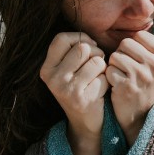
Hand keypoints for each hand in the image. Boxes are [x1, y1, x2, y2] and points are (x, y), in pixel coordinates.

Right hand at [40, 32, 108, 154]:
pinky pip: (103, 76)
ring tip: (98, 78)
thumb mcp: (71, 68)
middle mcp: (52, 78)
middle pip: (83, 47)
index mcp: (46, 67)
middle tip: (97, 65)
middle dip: (96, 53)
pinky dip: (107, 81)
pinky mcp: (81, 99)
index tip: (88, 48)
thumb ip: (75, 49)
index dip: (80, 38)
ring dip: (103, 68)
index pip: (62, 38)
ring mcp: (65, 89)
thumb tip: (88, 31)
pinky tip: (100, 91)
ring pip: (96, 60)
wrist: (86, 123)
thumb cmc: (83, 87)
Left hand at [106, 31, 153, 144]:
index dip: (133, 45)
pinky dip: (109, 77)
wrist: (140, 116)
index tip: (136, 58)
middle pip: (126, 43)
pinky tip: (117, 86)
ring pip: (116, 56)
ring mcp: (142, 76)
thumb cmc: (146, 85)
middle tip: (127, 69)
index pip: (140, 35)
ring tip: (123, 77)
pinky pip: (109, 70)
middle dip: (121, 54)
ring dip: (114, 66)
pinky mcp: (127, 86)